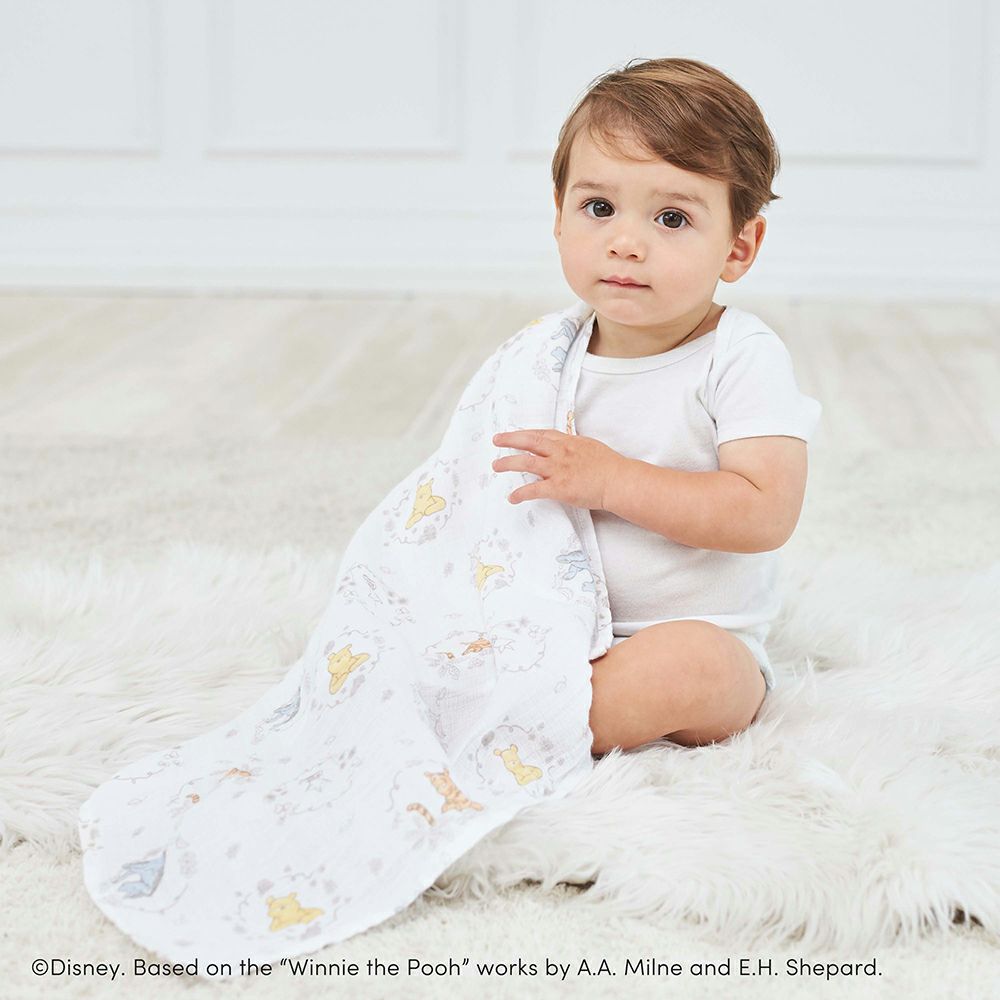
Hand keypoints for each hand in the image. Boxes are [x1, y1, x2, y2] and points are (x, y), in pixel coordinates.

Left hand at [491, 429, 624, 510]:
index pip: (541, 434)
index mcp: (568, 442)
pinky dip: (520, 493)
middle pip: (529, 441)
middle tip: (496, 440)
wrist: (618, 481)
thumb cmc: (610, 466)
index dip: (525, 433)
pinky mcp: (559, 488)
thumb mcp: (590, 447)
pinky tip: (512, 497)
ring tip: (496, 465)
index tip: (515, 434)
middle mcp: (560, 452)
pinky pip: (534, 490)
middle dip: (510, 440)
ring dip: (508, 463)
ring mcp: (558, 469)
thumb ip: (575, 447)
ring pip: (526, 462)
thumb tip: (567, 447)